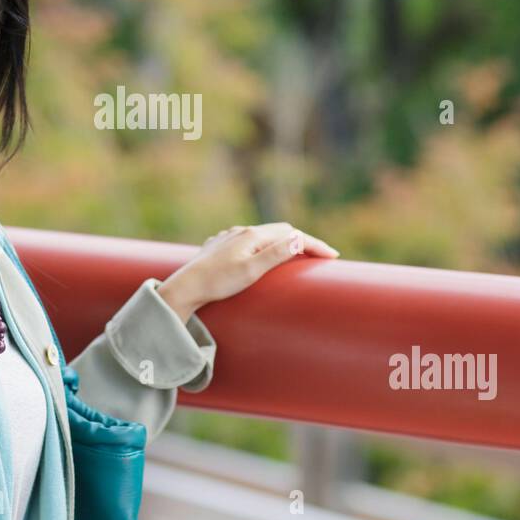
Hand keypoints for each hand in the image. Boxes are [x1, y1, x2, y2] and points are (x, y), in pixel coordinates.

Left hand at [157, 223, 339, 320]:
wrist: (186, 287)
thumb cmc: (219, 283)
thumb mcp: (251, 271)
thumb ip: (275, 255)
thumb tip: (298, 238)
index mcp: (253, 235)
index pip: (292, 235)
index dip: (314, 245)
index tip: (333, 256)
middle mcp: (242, 231)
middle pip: (280, 231)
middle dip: (302, 241)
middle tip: (320, 256)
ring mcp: (230, 238)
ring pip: (264, 235)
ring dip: (283, 242)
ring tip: (296, 255)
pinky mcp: (221, 247)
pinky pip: (249, 242)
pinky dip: (265, 246)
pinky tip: (263, 254)